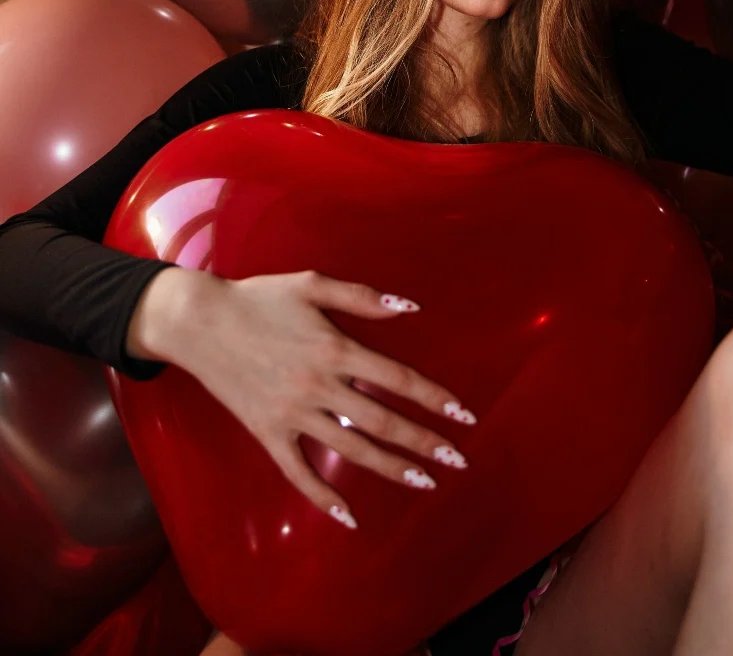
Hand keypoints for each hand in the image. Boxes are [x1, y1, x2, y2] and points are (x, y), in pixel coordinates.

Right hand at [126, 267, 475, 524]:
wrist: (199, 321)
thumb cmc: (259, 297)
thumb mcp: (311, 284)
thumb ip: (361, 296)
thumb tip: (408, 306)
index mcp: (335, 347)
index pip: (397, 378)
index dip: (433, 397)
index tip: (463, 416)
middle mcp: (319, 385)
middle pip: (382, 420)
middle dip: (423, 441)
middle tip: (457, 460)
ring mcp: (293, 413)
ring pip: (351, 448)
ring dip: (390, 467)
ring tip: (423, 482)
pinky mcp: (268, 432)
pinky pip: (298, 472)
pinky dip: (323, 496)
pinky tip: (348, 517)